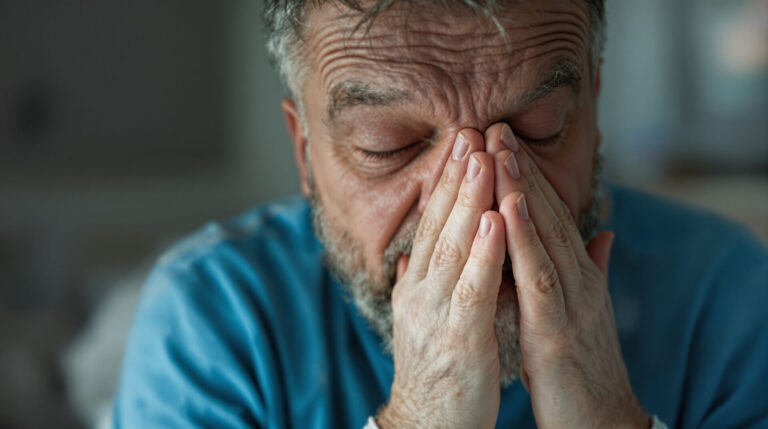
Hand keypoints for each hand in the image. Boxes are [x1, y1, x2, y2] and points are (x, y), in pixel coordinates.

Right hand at [377, 128, 504, 428]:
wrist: (429, 425)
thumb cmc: (436, 370)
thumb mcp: (426, 319)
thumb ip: (421, 283)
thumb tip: (410, 257)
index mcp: (418, 286)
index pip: (432, 224)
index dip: (445, 182)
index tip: (461, 142)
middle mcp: (420, 292)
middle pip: (439, 225)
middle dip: (455, 176)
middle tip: (468, 131)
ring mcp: (437, 314)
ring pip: (453, 247)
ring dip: (469, 201)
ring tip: (482, 159)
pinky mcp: (459, 339)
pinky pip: (472, 290)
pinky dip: (484, 253)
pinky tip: (496, 221)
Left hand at [484, 123, 649, 427]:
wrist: (599, 419)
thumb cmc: (582, 364)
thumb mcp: (583, 310)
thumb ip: (591, 268)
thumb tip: (603, 234)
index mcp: (575, 273)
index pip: (549, 215)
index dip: (528, 175)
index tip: (503, 139)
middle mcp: (577, 278)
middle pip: (546, 213)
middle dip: (520, 168)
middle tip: (495, 125)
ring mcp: (571, 301)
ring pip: (544, 235)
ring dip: (521, 190)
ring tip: (500, 149)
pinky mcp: (556, 329)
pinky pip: (538, 278)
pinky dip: (524, 240)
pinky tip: (507, 209)